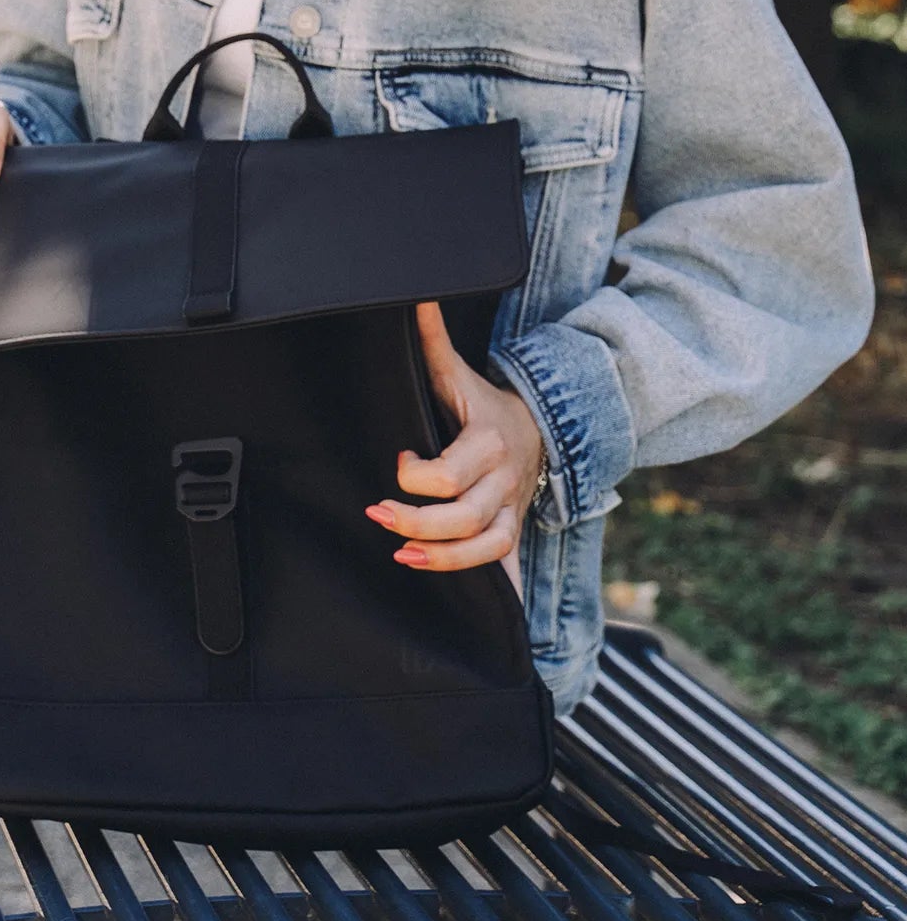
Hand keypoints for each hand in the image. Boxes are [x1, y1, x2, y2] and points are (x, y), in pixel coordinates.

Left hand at [364, 300, 545, 600]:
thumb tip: (415, 297)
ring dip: (444, 559)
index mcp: (488, 442)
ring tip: (403, 556)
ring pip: (487, 546)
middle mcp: (504, 481)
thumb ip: (432, 342)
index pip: (452, 470)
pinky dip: (499, 595)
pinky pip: (509, 569)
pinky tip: (481, 623)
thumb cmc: (484, 404)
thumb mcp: (458, 374)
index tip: (396, 460)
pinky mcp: (512, 532)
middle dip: (418, 521)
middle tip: (379, 514)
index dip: (417, 473)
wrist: (542, 428)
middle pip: (466, 516)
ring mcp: (510, 511)